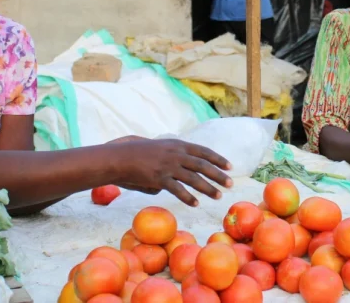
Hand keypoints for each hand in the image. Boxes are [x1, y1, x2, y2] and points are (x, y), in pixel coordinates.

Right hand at [111, 139, 232, 205]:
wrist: (119, 156)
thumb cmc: (136, 153)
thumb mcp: (158, 150)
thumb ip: (170, 161)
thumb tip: (176, 181)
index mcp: (177, 144)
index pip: (203, 151)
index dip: (218, 159)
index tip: (230, 166)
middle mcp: (175, 153)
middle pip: (203, 165)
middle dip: (218, 175)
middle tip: (231, 184)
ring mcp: (168, 165)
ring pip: (194, 178)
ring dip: (208, 188)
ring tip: (218, 196)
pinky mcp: (158, 178)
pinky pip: (177, 189)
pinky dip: (188, 197)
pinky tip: (196, 204)